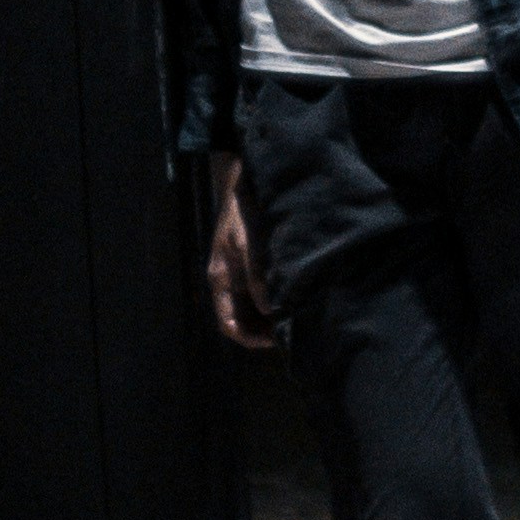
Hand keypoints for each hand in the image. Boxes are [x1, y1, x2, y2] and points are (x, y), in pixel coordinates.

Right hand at [207, 155, 279, 351]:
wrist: (243, 179)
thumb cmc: (242, 210)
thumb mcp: (246, 241)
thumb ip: (257, 274)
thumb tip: (272, 309)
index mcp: (221, 279)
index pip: (229, 324)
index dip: (250, 338)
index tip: (276, 340)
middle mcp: (229, 281)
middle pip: (244, 320)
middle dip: (266, 330)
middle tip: (294, 331)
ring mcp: (240, 272)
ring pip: (256, 308)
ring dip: (273, 315)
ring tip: (299, 316)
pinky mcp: (253, 262)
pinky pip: (263, 291)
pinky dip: (277, 298)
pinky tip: (297, 294)